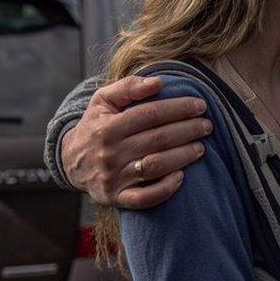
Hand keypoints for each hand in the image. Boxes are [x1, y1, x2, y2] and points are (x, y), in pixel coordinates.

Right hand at [60, 75, 211, 208]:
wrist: (72, 161)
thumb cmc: (96, 126)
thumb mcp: (103, 100)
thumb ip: (129, 87)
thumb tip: (159, 82)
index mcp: (108, 127)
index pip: (151, 114)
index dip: (179, 108)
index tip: (200, 105)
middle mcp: (110, 153)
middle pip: (158, 139)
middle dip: (188, 130)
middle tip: (207, 126)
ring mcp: (113, 178)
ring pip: (155, 167)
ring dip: (183, 156)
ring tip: (200, 148)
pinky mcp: (117, 198)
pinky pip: (144, 198)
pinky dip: (165, 189)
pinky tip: (181, 177)